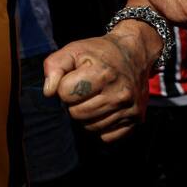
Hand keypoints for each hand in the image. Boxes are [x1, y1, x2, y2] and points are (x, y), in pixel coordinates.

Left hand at [42, 24, 153, 140]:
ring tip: (93, 98)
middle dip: (73, 102)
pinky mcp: (136, 119)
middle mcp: (119, 93)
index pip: (66, 93)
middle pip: (77, 113)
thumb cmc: (99, 52)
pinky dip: (101, 126)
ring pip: (90, 127)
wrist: (134, 53)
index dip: (64, 86)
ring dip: (86, 115)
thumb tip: (49, 92)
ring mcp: (129, 108)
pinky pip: (107, 136)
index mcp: (102, 73)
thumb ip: (55, 66)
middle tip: (82, 90)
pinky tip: (104, 109)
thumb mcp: (74, 50)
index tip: (73, 78)